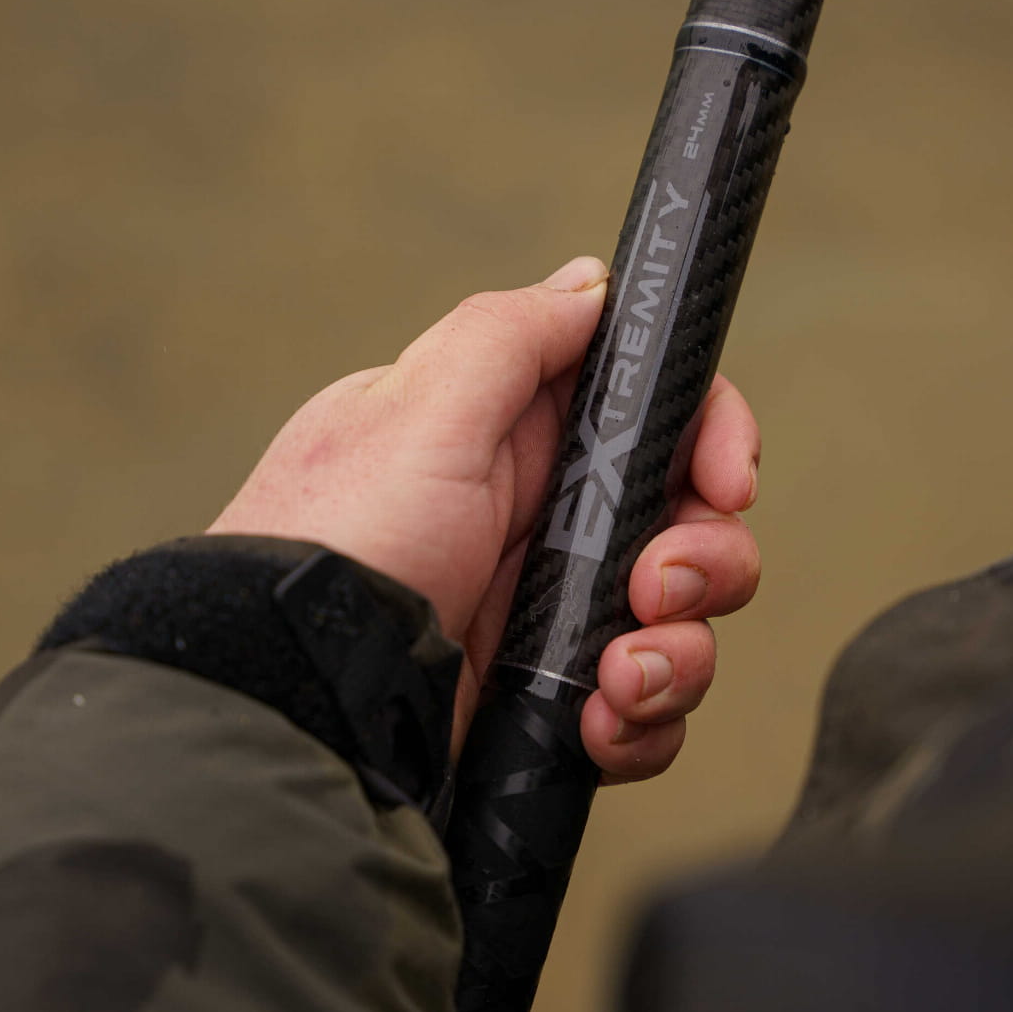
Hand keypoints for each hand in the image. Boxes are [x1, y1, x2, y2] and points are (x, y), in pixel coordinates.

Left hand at [209, 256, 761, 780]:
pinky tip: (595, 727)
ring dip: (677, 657)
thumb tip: (587, 284)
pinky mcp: (541, 703)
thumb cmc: (335, 545)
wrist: (286, 697)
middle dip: (706, 560)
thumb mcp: (417, 411)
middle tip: (653, 590)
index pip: (654, 416)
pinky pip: (642, 714)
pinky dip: (640, 726)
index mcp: (512, 439)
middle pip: (690, 524)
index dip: (711, 439)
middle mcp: (537, 525)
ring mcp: (541, 619)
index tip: (726, 480)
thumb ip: (509, 336)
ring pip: (680, 625)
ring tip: (618, 681)